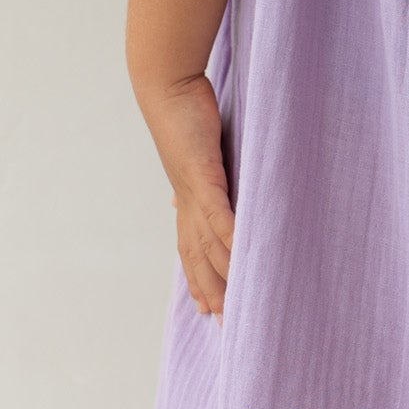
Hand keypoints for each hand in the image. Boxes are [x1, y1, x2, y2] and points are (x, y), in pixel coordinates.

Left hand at [145, 77, 234, 316]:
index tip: (206, 308)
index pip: (191, 249)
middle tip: (224, 321)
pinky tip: (241, 253)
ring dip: (224, 272)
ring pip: (209, 242)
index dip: (199, 279)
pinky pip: (217, 212)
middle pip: (198, 257)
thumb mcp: (201, 151)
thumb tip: (191, 193)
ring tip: (240, 297)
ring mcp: (194, 190)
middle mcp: (187, 201)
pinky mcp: (202, 173)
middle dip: (210, 290)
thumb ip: (208, 176)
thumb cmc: (185, 114)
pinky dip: (229, 234)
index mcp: (187, 198)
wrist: (166, 86)